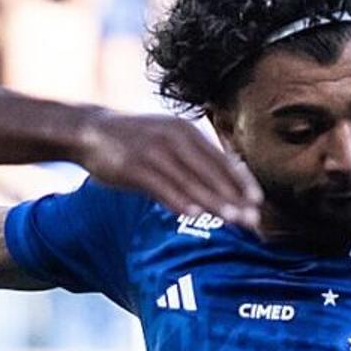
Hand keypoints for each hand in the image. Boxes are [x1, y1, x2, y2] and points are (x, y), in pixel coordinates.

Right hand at [71, 107, 261, 224]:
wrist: (90, 130)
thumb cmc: (135, 141)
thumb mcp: (167, 139)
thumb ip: (194, 157)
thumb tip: (224, 178)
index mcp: (186, 131)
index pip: (221, 159)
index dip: (241, 181)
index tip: (259, 202)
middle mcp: (174, 138)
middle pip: (210, 172)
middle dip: (234, 197)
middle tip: (253, 219)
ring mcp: (153, 151)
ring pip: (190, 181)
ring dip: (214, 203)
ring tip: (233, 221)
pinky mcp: (133, 166)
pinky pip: (161, 187)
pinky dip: (179, 201)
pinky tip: (194, 215)